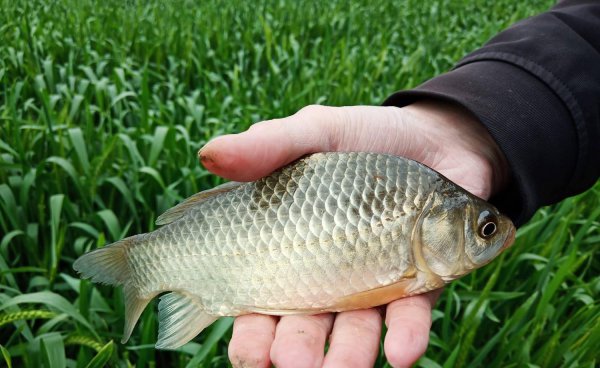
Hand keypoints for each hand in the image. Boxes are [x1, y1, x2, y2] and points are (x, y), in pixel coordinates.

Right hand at [199, 102, 507, 366]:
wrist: (433, 136)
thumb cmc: (363, 135)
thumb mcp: (314, 133)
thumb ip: (268, 146)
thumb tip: (207, 155)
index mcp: (292, 248)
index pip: (261, 301)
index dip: (252, 332)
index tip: (250, 352)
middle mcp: (330, 275)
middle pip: (306, 326)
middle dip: (298, 349)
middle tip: (295, 364)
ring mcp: (375, 283)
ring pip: (355, 331)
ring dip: (349, 354)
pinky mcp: (421, 283)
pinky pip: (412, 315)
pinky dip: (406, 334)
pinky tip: (401, 353)